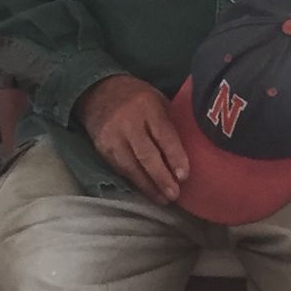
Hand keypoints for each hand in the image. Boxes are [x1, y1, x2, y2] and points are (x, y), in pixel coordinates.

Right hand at [77, 73, 188, 205]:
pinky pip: (120, 169)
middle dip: (162, 178)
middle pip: (146, 155)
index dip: (174, 156)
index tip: (184, 176)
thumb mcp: (157, 99)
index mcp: (148, 106)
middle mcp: (128, 122)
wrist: (97, 91)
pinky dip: (135, 182)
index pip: (164, 135)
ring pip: (131, 167)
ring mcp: (112, 136)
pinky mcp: (101, 148)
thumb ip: (171, 121)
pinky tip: (147, 191)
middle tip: (174, 195)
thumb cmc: (137, 97)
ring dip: (149, 186)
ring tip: (163, 199)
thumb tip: (193, 149)